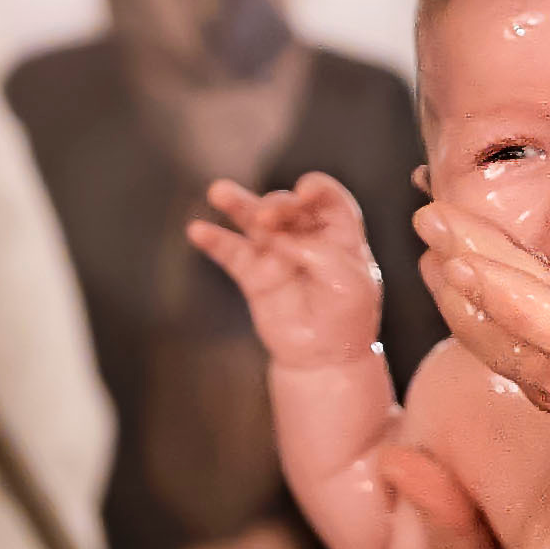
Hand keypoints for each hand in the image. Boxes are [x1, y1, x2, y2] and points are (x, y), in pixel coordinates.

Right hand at [188, 174, 385, 368]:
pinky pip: (232, 252)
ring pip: (254, 220)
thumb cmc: (347, 320)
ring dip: (238, 203)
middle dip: (277, 204)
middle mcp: (306, 238)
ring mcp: (277, 254)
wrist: (324, 359)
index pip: (328, 199)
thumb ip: (321, 254)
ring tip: (219, 191)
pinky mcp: (254, 275)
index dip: (317, 189)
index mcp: (339, 236)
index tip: (304, 192)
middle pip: (287, 205)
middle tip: (268, 218)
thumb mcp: (350, 284)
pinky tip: (199, 231)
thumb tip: (282, 238)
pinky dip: (215, 240)